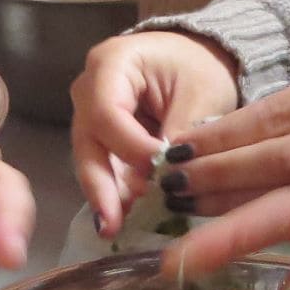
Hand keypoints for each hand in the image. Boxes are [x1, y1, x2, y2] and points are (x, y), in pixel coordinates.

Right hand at [70, 30, 241, 234]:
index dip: (131, 148)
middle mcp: (88, 89)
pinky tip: (125, 218)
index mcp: (111, 64)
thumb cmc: (200, 68)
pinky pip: (104, 167)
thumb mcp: (202, 94)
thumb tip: (168, 178)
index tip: (163, 174)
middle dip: (100, 185)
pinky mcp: (100, 139)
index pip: (107, 114)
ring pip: (91, 160)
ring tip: (116, 228)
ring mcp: (89, 115)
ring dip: (106, 195)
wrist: (195, 60)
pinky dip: (116, 192)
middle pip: (87, 142)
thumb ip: (183, 134)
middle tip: (110, 224)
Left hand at [158, 61, 289, 218]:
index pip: (276, 114)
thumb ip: (278, 123)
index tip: (176, 152)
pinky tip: (235, 236)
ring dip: (238, 207)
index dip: (222, 138)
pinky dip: (276, 231)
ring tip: (190, 209)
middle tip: (174, 188)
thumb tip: (198, 146)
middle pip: (287, 158)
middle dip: (224, 176)